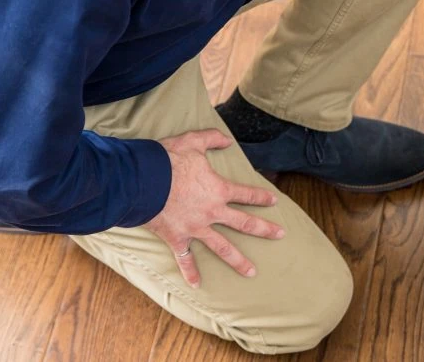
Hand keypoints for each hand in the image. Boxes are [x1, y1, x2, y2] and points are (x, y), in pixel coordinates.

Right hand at [144, 128, 284, 287]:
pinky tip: (196, 285)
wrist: (142, 180)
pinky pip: (185, 259)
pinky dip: (190, 272)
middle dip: (264, 230)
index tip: (274, 202)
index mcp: (218, 190)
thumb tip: (226, 140)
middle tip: (280, 235)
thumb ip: (212, 139)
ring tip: (251, 272)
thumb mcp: (192, 141)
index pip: (246, 194)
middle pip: (244, 223)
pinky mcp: (177, 238)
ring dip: (238, 260)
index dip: (261, 197)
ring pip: (222, 247)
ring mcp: (196, 228)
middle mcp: (212, 212)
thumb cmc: (168, 160)